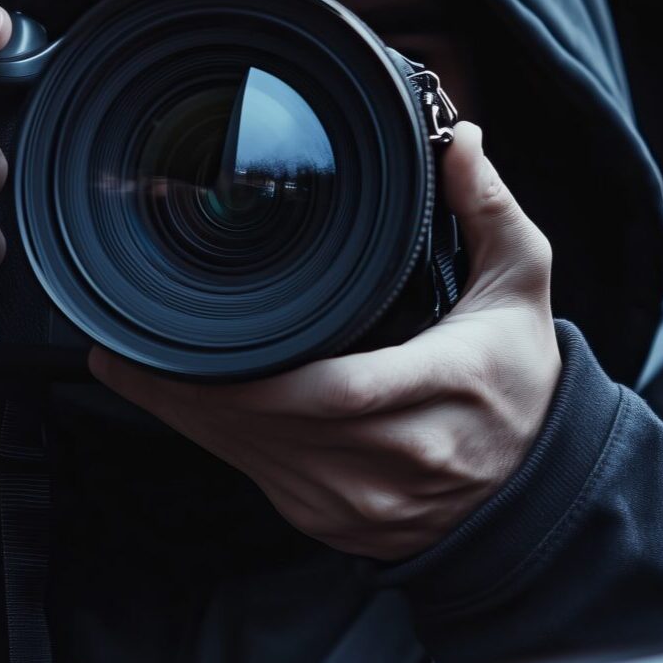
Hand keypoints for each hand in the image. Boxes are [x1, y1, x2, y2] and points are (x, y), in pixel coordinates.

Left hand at [90, 122, 561, 559]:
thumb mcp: (522, 286)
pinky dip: (215, 438)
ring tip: (129, 367)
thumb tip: (460, 140)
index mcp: (442, 388)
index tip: (190, 341)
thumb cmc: (519, 381)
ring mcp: (359, 499)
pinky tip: (177, 404)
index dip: (250, 376)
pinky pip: (256, 476)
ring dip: (186, 414)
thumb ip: (488, 210)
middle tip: (128, 343)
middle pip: (269, 424)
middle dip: (191, 387)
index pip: (334, 389)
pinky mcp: (333, 522)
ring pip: (251, 455)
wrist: (534, 492)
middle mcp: (396, 456)